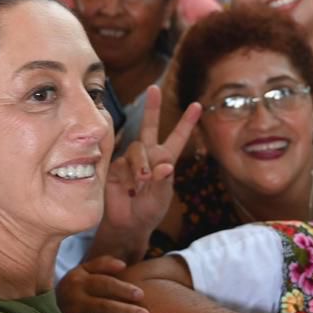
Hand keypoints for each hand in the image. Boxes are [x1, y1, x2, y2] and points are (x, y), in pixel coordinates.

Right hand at [55, 256, 149, 312]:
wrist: (46, 306)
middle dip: (126, 312)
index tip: (140, 294)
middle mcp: (76, 302)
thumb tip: (123, 265)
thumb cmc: (75, 287)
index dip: (122, 289)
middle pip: (104, 307)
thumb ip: (103, 264)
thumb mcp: (83, 270)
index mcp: (80, 283)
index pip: (104, 285)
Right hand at [100, 85, 200, 247]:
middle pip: (149, 126)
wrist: (126, 224)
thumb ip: (164, 180)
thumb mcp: (162, 197)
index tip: (197, 105)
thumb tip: (165, 165)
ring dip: (142, 164)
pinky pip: (122, 161)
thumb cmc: (149, 212)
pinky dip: (129, 174)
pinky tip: (130, 188)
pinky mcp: (114, 166)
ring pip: (137, 148)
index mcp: (164, 160)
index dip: (186, 122)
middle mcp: (147, 155)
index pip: (177, 138)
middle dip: (151, 107)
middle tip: (153, 88)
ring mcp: (130, 160)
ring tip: (143, 182)